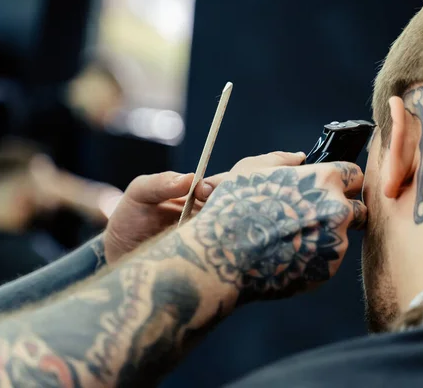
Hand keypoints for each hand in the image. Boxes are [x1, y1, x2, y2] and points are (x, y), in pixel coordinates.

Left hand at [103, 151, 306, 263]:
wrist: (122, 263)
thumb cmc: (129, 223)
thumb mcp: (137, 197)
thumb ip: (157, 184)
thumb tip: (189, 178)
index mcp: (205, 191)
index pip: (242, 173)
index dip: (270, 164)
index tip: (295, 159)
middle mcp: (218, 210)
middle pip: (256, 194)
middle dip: (281, 184)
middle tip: (301, 182)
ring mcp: (221, 234)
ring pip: (253, 220)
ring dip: (272, 214)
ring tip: (296, 209)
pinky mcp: (219, 257)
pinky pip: (242, 248)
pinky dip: (260, 245)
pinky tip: (278, 243)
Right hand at [183, 161, 366, 303]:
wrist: (223, 258)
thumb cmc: (234, 208)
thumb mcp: (251, 169)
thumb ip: (283, 159)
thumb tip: (301, 158)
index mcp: (324, 180)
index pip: (355, 175)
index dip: (341, 181)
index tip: (329, 188)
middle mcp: (338, 211)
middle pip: (357, 208)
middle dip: (342, 210)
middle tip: (313, 216)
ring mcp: (335, 244)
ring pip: (341, 237)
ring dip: (324, 236)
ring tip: (289, 240)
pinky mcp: (327, 271)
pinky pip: (326, 261)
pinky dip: (312, 258)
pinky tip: (286, 256)